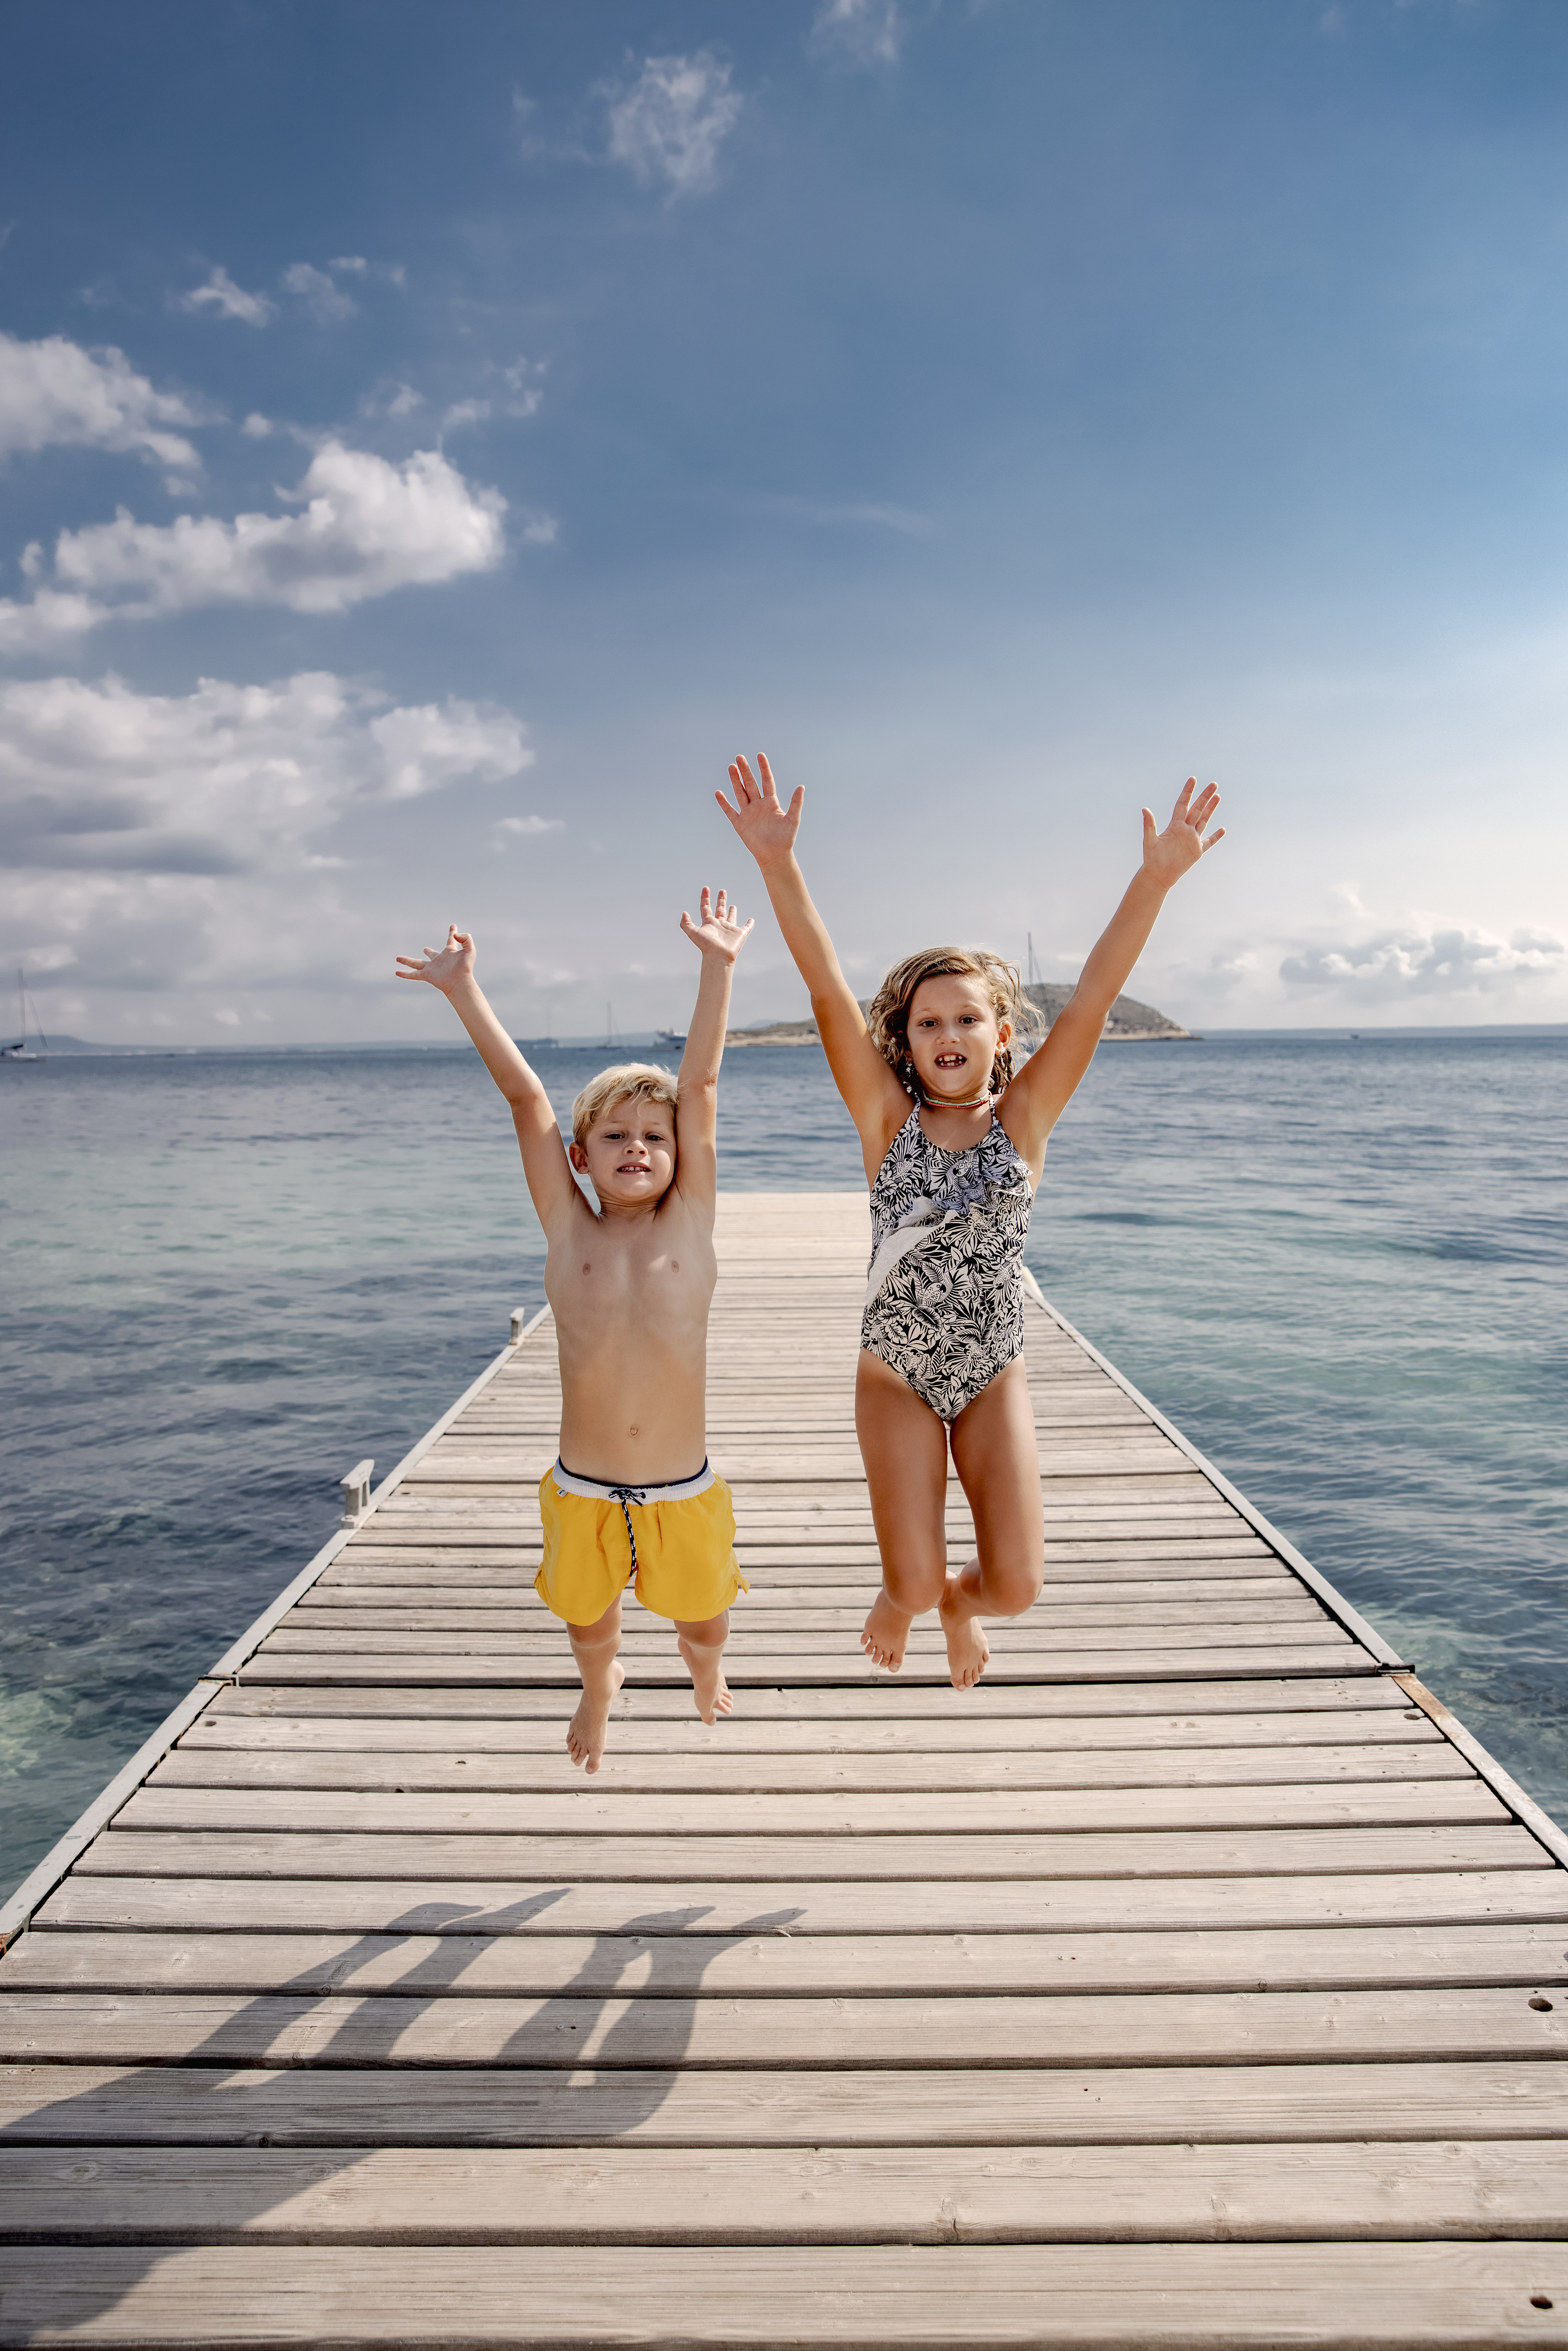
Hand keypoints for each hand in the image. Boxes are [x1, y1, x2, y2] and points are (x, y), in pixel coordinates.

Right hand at [395, 924, 475, 991]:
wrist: (460, 982)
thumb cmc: (465, 967)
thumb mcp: (469, 950)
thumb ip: (465, 938)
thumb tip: (454, 935)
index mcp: (450, 953)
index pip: (450, 940)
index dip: (452, 933)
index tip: (453, 926)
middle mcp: (439, 960)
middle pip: (432, 954)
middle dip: (428, 952)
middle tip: (425, 949)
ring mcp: (432, 968)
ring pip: (416, 963)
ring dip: (407, 961)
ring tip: (398, 958)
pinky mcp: (427, 975)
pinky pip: (413, 975)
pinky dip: (405, 974)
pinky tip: (397, 972)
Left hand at [679, 885, 754, 963]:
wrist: (719, 956)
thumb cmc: (707, 945)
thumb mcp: (693, 933)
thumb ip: (686, 924)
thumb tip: (683, 913)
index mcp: (709, 923)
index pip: (706, 908)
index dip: (705, 898)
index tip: (706, 888)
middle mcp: (719, 925)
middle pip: (719, 910)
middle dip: (720, 900)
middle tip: (722, 891)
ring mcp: (729, 929)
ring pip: (731, 918)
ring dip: (732, 912)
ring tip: (732, 905)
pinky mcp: (739, 934)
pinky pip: (746, 928)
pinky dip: (749, 924)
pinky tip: (751, 920)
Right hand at [714, 753, 803, 869]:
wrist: (775, 855)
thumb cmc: (786, 839)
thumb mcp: (793, 820)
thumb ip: (796, 803)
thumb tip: (801, 786)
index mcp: (771, 802)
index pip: (767, 781)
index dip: (763, 768)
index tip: (760, 755)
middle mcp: (758, 805)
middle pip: (751, 784)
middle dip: (745, 771)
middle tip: (739, 757)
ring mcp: (748, 813)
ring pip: (740, 793)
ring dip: (735, 781)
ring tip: (731, 767)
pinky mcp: (740, 824)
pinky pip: (730, 811)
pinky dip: (724, 803)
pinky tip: (718, 793)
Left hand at [1141, 778, 1224, 888]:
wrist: (1158, 875)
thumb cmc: (1152, 858)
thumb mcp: (1150, 840)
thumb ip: (1149, 825)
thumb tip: (1144, 809)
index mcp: (1175, 825)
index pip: (1183, 804)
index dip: (1187, 792)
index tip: (1193, 779)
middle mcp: (1185, 829)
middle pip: (1197, 809)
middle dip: (1205, 796)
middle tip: (1213, 784)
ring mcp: (1192, 839)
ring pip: (1204, 820)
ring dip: (1211, 809)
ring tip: (1217, 796)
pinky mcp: (1197, 851)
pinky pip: (1209, 841)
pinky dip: (1216, 836)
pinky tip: (1223, 829)